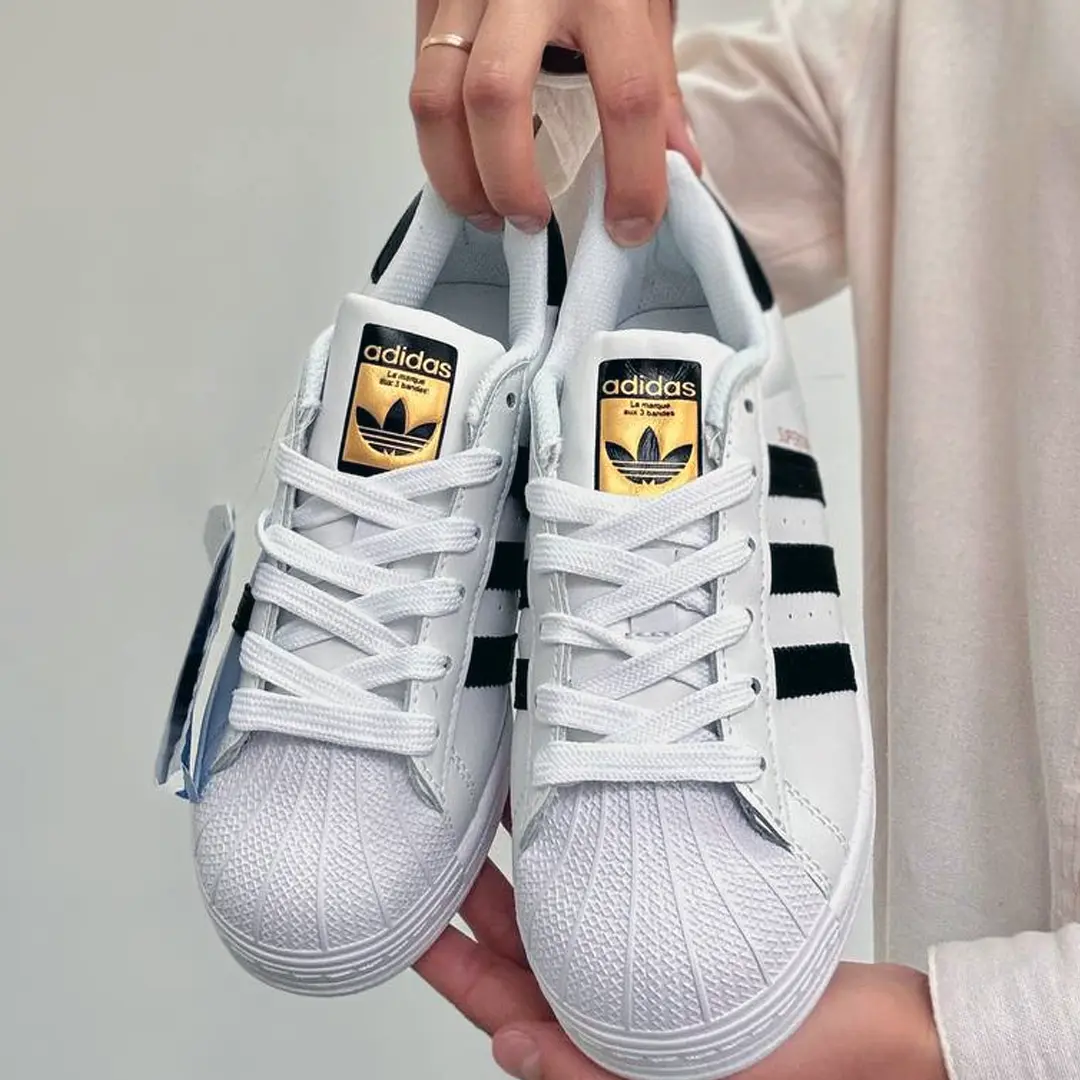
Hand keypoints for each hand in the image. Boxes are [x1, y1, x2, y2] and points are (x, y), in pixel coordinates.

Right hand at [410, 0, 699, 245]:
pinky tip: (468, 167)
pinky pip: (418, 84)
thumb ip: (657, 83)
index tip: (630, 226)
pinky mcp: (428, 0)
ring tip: (488, 212)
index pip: (628, 95)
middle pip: (495, 97)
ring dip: (456, 176)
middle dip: (509, 181)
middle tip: (531, 223)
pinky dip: (440, 143)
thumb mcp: (643, 4)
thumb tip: (680, 167)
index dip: (633, 176)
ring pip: (434, 98)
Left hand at [415, 852, 948, 1079]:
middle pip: (516, 938)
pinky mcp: (673, 924)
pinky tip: (573, 815)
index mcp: (595, 1043)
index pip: (496, 999)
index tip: (407, 910)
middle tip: (444, 830)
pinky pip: (611, 886)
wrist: (880, 1038)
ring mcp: (636, 962)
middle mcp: (606, 997)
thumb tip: (509, 1046)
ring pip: (558, 904)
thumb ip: (590, 1070)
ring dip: (526, 858)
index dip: (445, 957)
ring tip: (497, 806)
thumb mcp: (686, 1079)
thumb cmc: (796, 1070)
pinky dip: (586, 852)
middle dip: (476, 885)